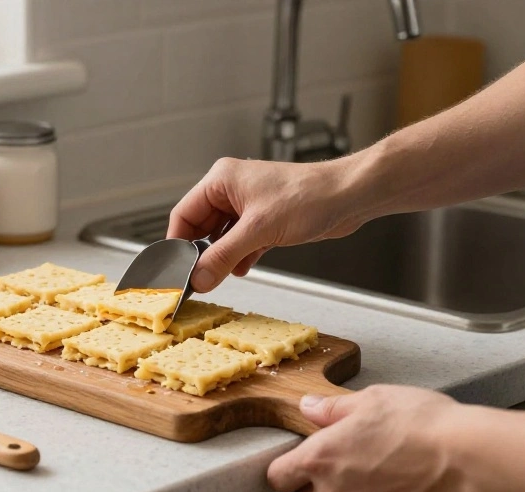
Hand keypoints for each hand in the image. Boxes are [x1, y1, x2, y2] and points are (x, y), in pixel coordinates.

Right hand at [167, 157, 366, 291]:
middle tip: (199, 278)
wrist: (349, 197)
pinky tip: (242, 267)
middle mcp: (232, 191)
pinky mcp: (265, 221)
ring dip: (222, 257)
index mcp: (221, 180)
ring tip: (222, 274)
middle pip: (201, 228)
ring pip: (221, 238)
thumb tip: (199, 278)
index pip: (184, 214)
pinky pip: (241, 243)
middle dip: (202, 254)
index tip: (176, 269)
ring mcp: (249, 206)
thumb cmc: (309, 196)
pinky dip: (240, 257)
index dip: (177, 243)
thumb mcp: (258, 230)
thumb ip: (223, 256)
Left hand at [266, 385, 477, 491]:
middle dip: (319, 487)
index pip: (278, 476)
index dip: (285, 469)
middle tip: (347, 464)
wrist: (467, 457)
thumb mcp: (369, 400)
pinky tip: (404, 486)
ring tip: (386, 470)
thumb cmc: (421, 425)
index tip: (294, 464)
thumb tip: (310, 407)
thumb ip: (331, 409)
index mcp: (320, 459)